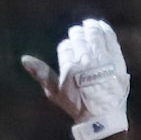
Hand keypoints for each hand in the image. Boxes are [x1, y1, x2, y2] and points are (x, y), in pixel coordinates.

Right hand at [20, 17, 130, 139]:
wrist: (103, 115)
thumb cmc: (76, 105)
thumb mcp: (54, 92)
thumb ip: (41, 73)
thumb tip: (24, 59)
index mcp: (70, 66)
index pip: (65, 46)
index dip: (66, 45)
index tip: (68, 47)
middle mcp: (85, 59)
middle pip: (79, 37)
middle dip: (76, 33)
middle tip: (77, 32)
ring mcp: (102, 57)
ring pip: (94, 34)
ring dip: (90, 27)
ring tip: (88, 24)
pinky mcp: (116, 58)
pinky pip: (109, 38)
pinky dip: (104, 29)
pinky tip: (101, 26)